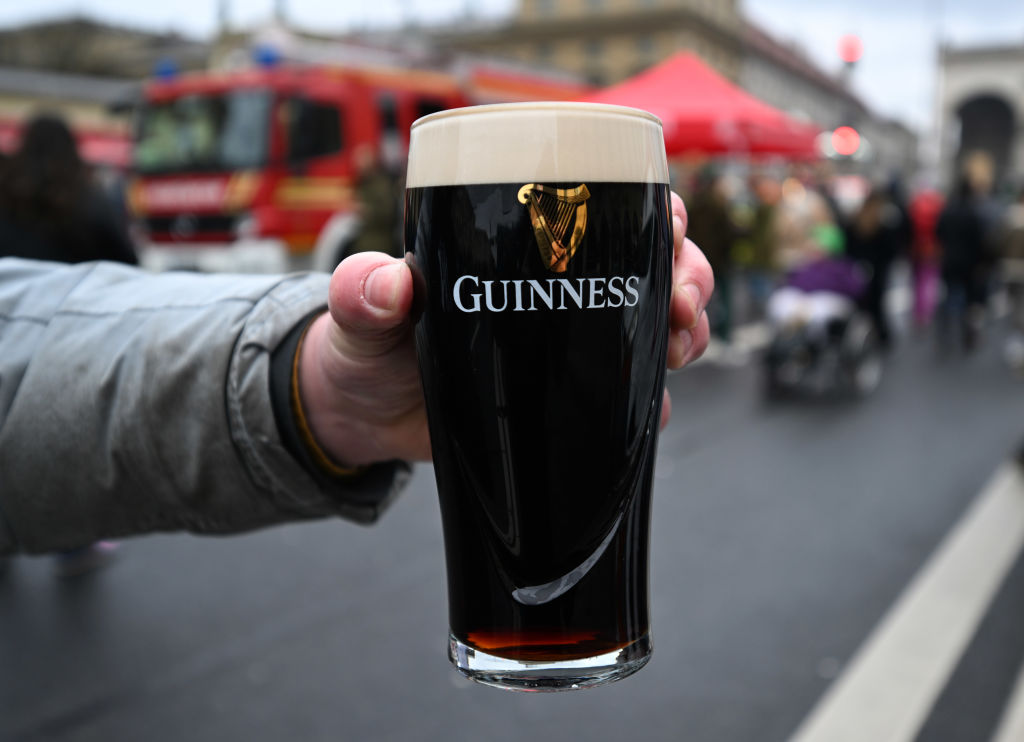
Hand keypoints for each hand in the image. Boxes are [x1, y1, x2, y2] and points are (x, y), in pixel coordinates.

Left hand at [298, 190, 712, 465]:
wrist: (365, 417)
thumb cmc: (364, 348)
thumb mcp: (359, 315)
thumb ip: (363, 293)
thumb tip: (388, 284)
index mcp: (515, 243)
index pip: (598, 202)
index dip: (648, 207)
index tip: (669, 229)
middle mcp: (554, 284)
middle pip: (645, 259)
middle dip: (686, 273)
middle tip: (682, 304)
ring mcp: (565, 338)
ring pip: (652, 318)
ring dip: (685, 327)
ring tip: (682, 349)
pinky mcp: (566, 392)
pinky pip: (627, 389)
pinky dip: (652, 396)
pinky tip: (657, 407)